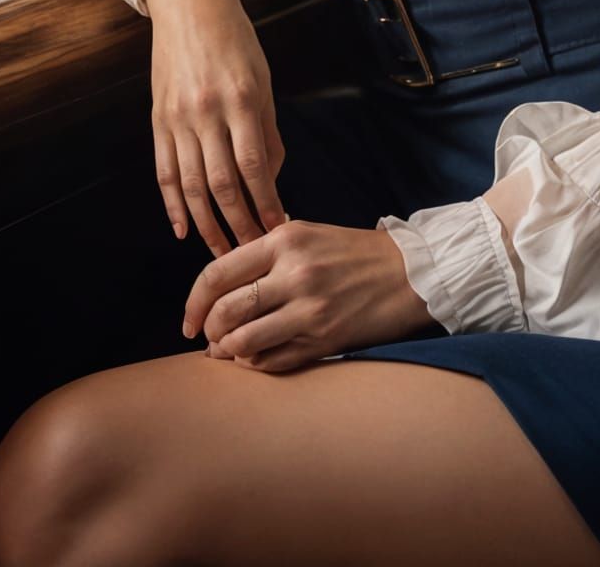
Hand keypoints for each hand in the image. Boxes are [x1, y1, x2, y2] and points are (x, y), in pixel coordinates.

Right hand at [142, 0, 287, 259]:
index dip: (266, 203)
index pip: (254, 166)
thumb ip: (267, 129)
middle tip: (253, 254)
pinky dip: (173, 205)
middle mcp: (206, 112)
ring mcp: (177, 118)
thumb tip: (270, 179)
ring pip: (190, 186)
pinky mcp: (158, 120)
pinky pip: (164, 172)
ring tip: (222, 254)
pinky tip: (183, 230)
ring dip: (207, 225)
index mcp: (240, 99)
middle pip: (221, 184)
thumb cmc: (235, 39)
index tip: (278, 228)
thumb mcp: (261, 78)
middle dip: (239, 224)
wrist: (188, 4)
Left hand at [182, 219, 436, 373]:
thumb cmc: (353, 253)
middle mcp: (294, 273)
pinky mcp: (325, 339)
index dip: (194, 303)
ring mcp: (310, 309)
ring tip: (229, 353)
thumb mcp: (307, 235)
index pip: (217, 273)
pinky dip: (256, 365)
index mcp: (284, 240)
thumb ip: (264, 255)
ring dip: (229, 353)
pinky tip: (257, 359)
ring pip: (244, 342)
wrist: (410, 272)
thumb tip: (220, 288)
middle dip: (208, 332)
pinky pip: (273, 362)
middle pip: (225, 311)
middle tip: (209, 339)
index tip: (189, 321)